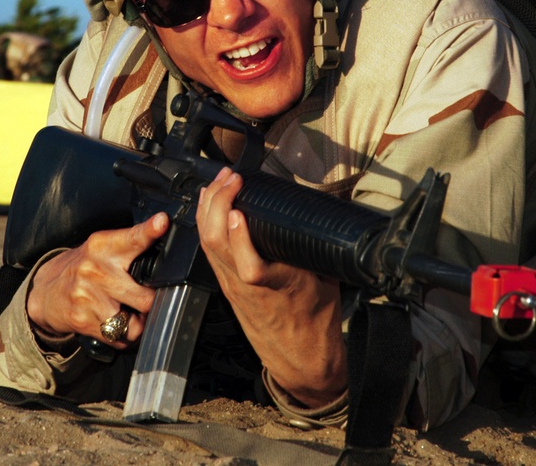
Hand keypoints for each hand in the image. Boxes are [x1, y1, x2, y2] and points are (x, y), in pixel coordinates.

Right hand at [26, 212, 168, 347]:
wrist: (44, 292)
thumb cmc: (83, 267)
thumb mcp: (104, 247)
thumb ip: (133, 244)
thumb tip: (164, 234)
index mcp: (105, 246)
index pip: (133, 238)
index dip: (149, 231)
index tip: (162, 222)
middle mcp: (96, 269)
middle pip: (144, 297)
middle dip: (152, 304)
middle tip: (150, 299)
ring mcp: (88, 296)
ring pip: (133, 324)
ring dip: (137, 322)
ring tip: (130, 312)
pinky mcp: (82, 320)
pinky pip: (118, 337)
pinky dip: (123, 335)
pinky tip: (116, 323)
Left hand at [197, 168, 346, 406]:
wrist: (302, 358)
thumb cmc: (317, 320)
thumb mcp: (328, 282)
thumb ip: (316, 249)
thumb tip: (323, 211)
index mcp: (280, 287)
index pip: (250, 267)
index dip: (239, 239)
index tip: (239, 211)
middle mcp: (248, 287)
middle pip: (218, 246)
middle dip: (218, 204)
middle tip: (230, 177)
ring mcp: (232, 287)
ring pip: (208, 245)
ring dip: (209, 208)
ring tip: (219, 182)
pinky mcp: (226, 287)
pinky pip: (210, 251)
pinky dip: (207, 223)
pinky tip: (211, 206)